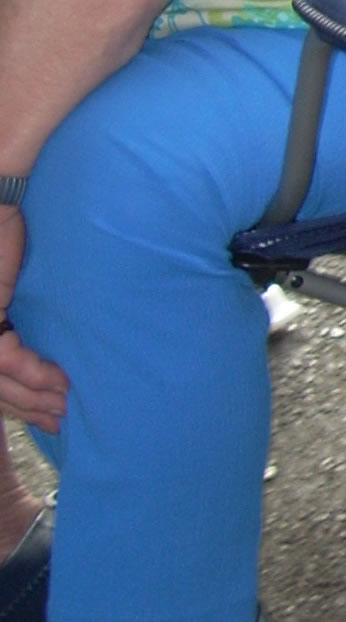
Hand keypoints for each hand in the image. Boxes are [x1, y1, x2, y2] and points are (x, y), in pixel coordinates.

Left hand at [0, 206, 65, 434]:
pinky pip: (5, 357)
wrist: (0, 202)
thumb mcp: (16, 289)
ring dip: (32, 396)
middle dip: (26, 406)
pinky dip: (33, 372)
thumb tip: (48, 355)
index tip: (47, 417)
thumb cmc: (9, 235)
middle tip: (59, 419)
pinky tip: (58, 380)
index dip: (16, 401)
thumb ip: (21, 322)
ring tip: (63, 405)